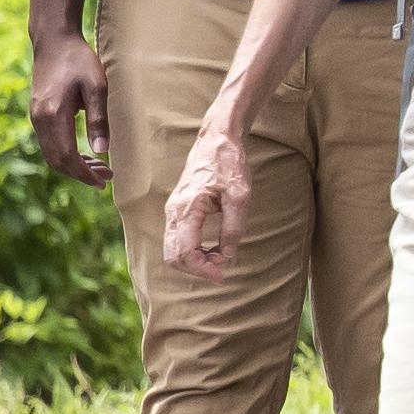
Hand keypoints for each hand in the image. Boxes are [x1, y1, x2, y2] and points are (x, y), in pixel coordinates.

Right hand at [26, 28, 109, 183]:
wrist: (54, 40)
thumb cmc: (79, 60)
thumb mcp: (96, 86)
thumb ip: (98, 119)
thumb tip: (102, 151)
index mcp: (53, 114)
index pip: (67, 156)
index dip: (85, 173)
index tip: (104, 181)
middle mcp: (40, 120)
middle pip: (57, 160)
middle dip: (81, 173)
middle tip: (105, 177)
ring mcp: (36, 117)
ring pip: (52, 154)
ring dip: (74, 165)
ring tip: (99, 167)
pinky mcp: (37, 113)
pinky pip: (49, 143)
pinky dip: (66, 154)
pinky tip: (84, 152)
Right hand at [159, 113, 254, 275]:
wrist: (217, 138)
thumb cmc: (229, 163)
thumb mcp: (240, 197)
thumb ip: (233, 229)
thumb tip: (227, 257)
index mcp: (186, 208)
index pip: (185, 253)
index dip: (203, 270)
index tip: (223, 276)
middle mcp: (173, 211)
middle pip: (173, 256)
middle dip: (197, 269)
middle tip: (222, 270)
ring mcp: (173, 210)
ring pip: (173, 249)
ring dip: (194, 261)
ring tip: (220, 258)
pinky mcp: (178, 209)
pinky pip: (178, 239)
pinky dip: (192, 251)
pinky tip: (213, 249)